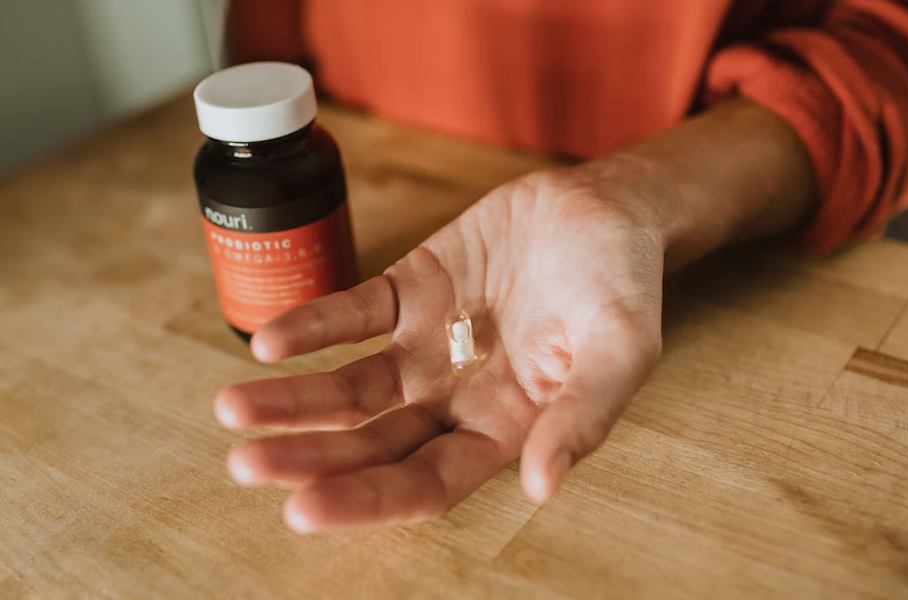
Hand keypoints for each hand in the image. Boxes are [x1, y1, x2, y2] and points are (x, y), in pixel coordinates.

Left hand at [215, 167, 664, 531]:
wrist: (604, 208)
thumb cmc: (623, 285)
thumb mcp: (622, 351)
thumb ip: (585, 417)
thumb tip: (542, 487)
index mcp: (504, 427)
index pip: (427, 480)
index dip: (368, 499)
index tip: (303, 510)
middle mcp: (455, 397)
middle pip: (372, 442)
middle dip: (309, 457)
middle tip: (246, 464)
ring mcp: (427, 345)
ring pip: (350, 386)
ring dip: (292, 399)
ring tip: (233, 409)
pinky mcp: (410, 290)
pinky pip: (353, 314)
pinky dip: (313, 326)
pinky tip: (270, 340)